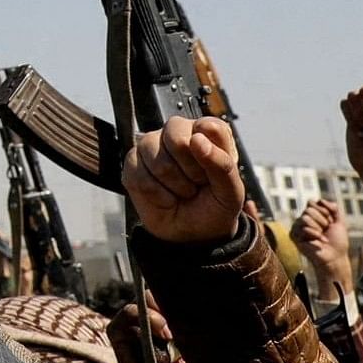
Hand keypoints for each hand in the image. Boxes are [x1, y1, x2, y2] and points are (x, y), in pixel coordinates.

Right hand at [122, 119, 247, 245]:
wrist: (192, 235)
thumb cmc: (214, 208)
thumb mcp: (230, 193)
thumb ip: (221, 164)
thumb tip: (197, 139)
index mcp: (208, 134)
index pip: (208, 127)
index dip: (209, 153)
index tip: (213, 174)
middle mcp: (178, 133)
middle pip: (176, 136)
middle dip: (189, 169)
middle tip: (197, 184)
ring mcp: (151, 146)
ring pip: (155, 157)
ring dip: (174, 185)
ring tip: (182, 192)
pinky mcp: (132, 163)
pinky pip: (138, 174)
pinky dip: (157, 194)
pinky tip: (166, 197)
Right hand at [292, 199, 355, 294]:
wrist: (335, 257)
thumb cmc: (338, 241)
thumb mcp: (339, 222)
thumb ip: (333, 208)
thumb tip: (320, 200)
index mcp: (313, 215)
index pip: (312, 203)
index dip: (323, 211)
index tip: (330, 222)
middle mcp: (304, 219)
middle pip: (308, 209)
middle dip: (322, 220)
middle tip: (326, 230)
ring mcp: (298, 227)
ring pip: (305, 218)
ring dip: (318, 228)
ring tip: (322, 236)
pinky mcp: (294, 236)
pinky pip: (303, 229)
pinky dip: (314, 235)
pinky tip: (319, 242)